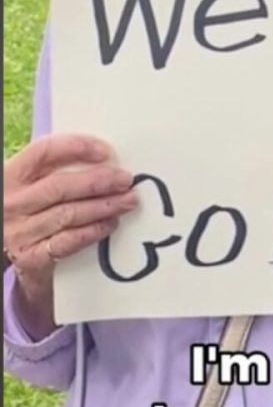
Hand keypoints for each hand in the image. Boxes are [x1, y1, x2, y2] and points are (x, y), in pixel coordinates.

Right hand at [3, 134, 137, 339]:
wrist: (4, 251)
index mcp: (11, 177)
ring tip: (127, 201)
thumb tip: (103, 160)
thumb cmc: (25, 210)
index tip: (106, 152)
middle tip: (125, 180)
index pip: (43, 153)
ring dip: (103, 207)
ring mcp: (20, 232)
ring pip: (67, 214)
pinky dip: (93, 231)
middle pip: (59, 186)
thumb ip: (54, 171)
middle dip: (98, 182)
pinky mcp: (31, 258)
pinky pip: (68, 242)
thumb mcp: (29, 186)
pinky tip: (110, 223)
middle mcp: (12, 203)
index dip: (76, 148)